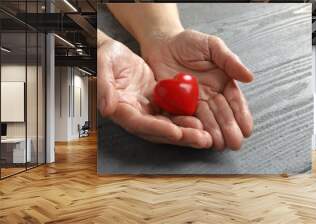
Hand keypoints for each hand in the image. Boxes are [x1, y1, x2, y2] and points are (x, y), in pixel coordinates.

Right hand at [97, 36, 211, 147]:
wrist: (114, 53)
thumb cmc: (105, 57)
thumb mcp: (102, 65)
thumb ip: (104, 87)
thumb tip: (106, 109)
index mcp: (120, 109)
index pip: (140, 124)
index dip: (158, 129)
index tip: (176, 132)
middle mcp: (135, 114)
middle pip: (159, 131)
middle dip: (181, 136)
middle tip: (202, 140)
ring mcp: (148, 110)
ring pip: (170, 125)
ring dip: (188, 132)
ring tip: (207, 136)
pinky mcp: (159, 103)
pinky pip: (175, 114)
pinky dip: (188, 118)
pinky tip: (204, 122)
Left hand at [141, 30, 253, 149]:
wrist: (161, 43)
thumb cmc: (189, 42)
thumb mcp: (212, 46)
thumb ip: (229, 60)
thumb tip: (250, 77)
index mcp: (222, 84)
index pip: (234, 102)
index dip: (241, 115)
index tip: (247, 129)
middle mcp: (209, 96)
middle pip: (221, 115)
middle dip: (229, 129)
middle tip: (235, 144)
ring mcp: (192, 103)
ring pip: (205, 120)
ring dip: (213, 133)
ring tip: (220, 145)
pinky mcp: (175, 106)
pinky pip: (184, 118)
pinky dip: (191, 128)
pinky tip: (199, 137)